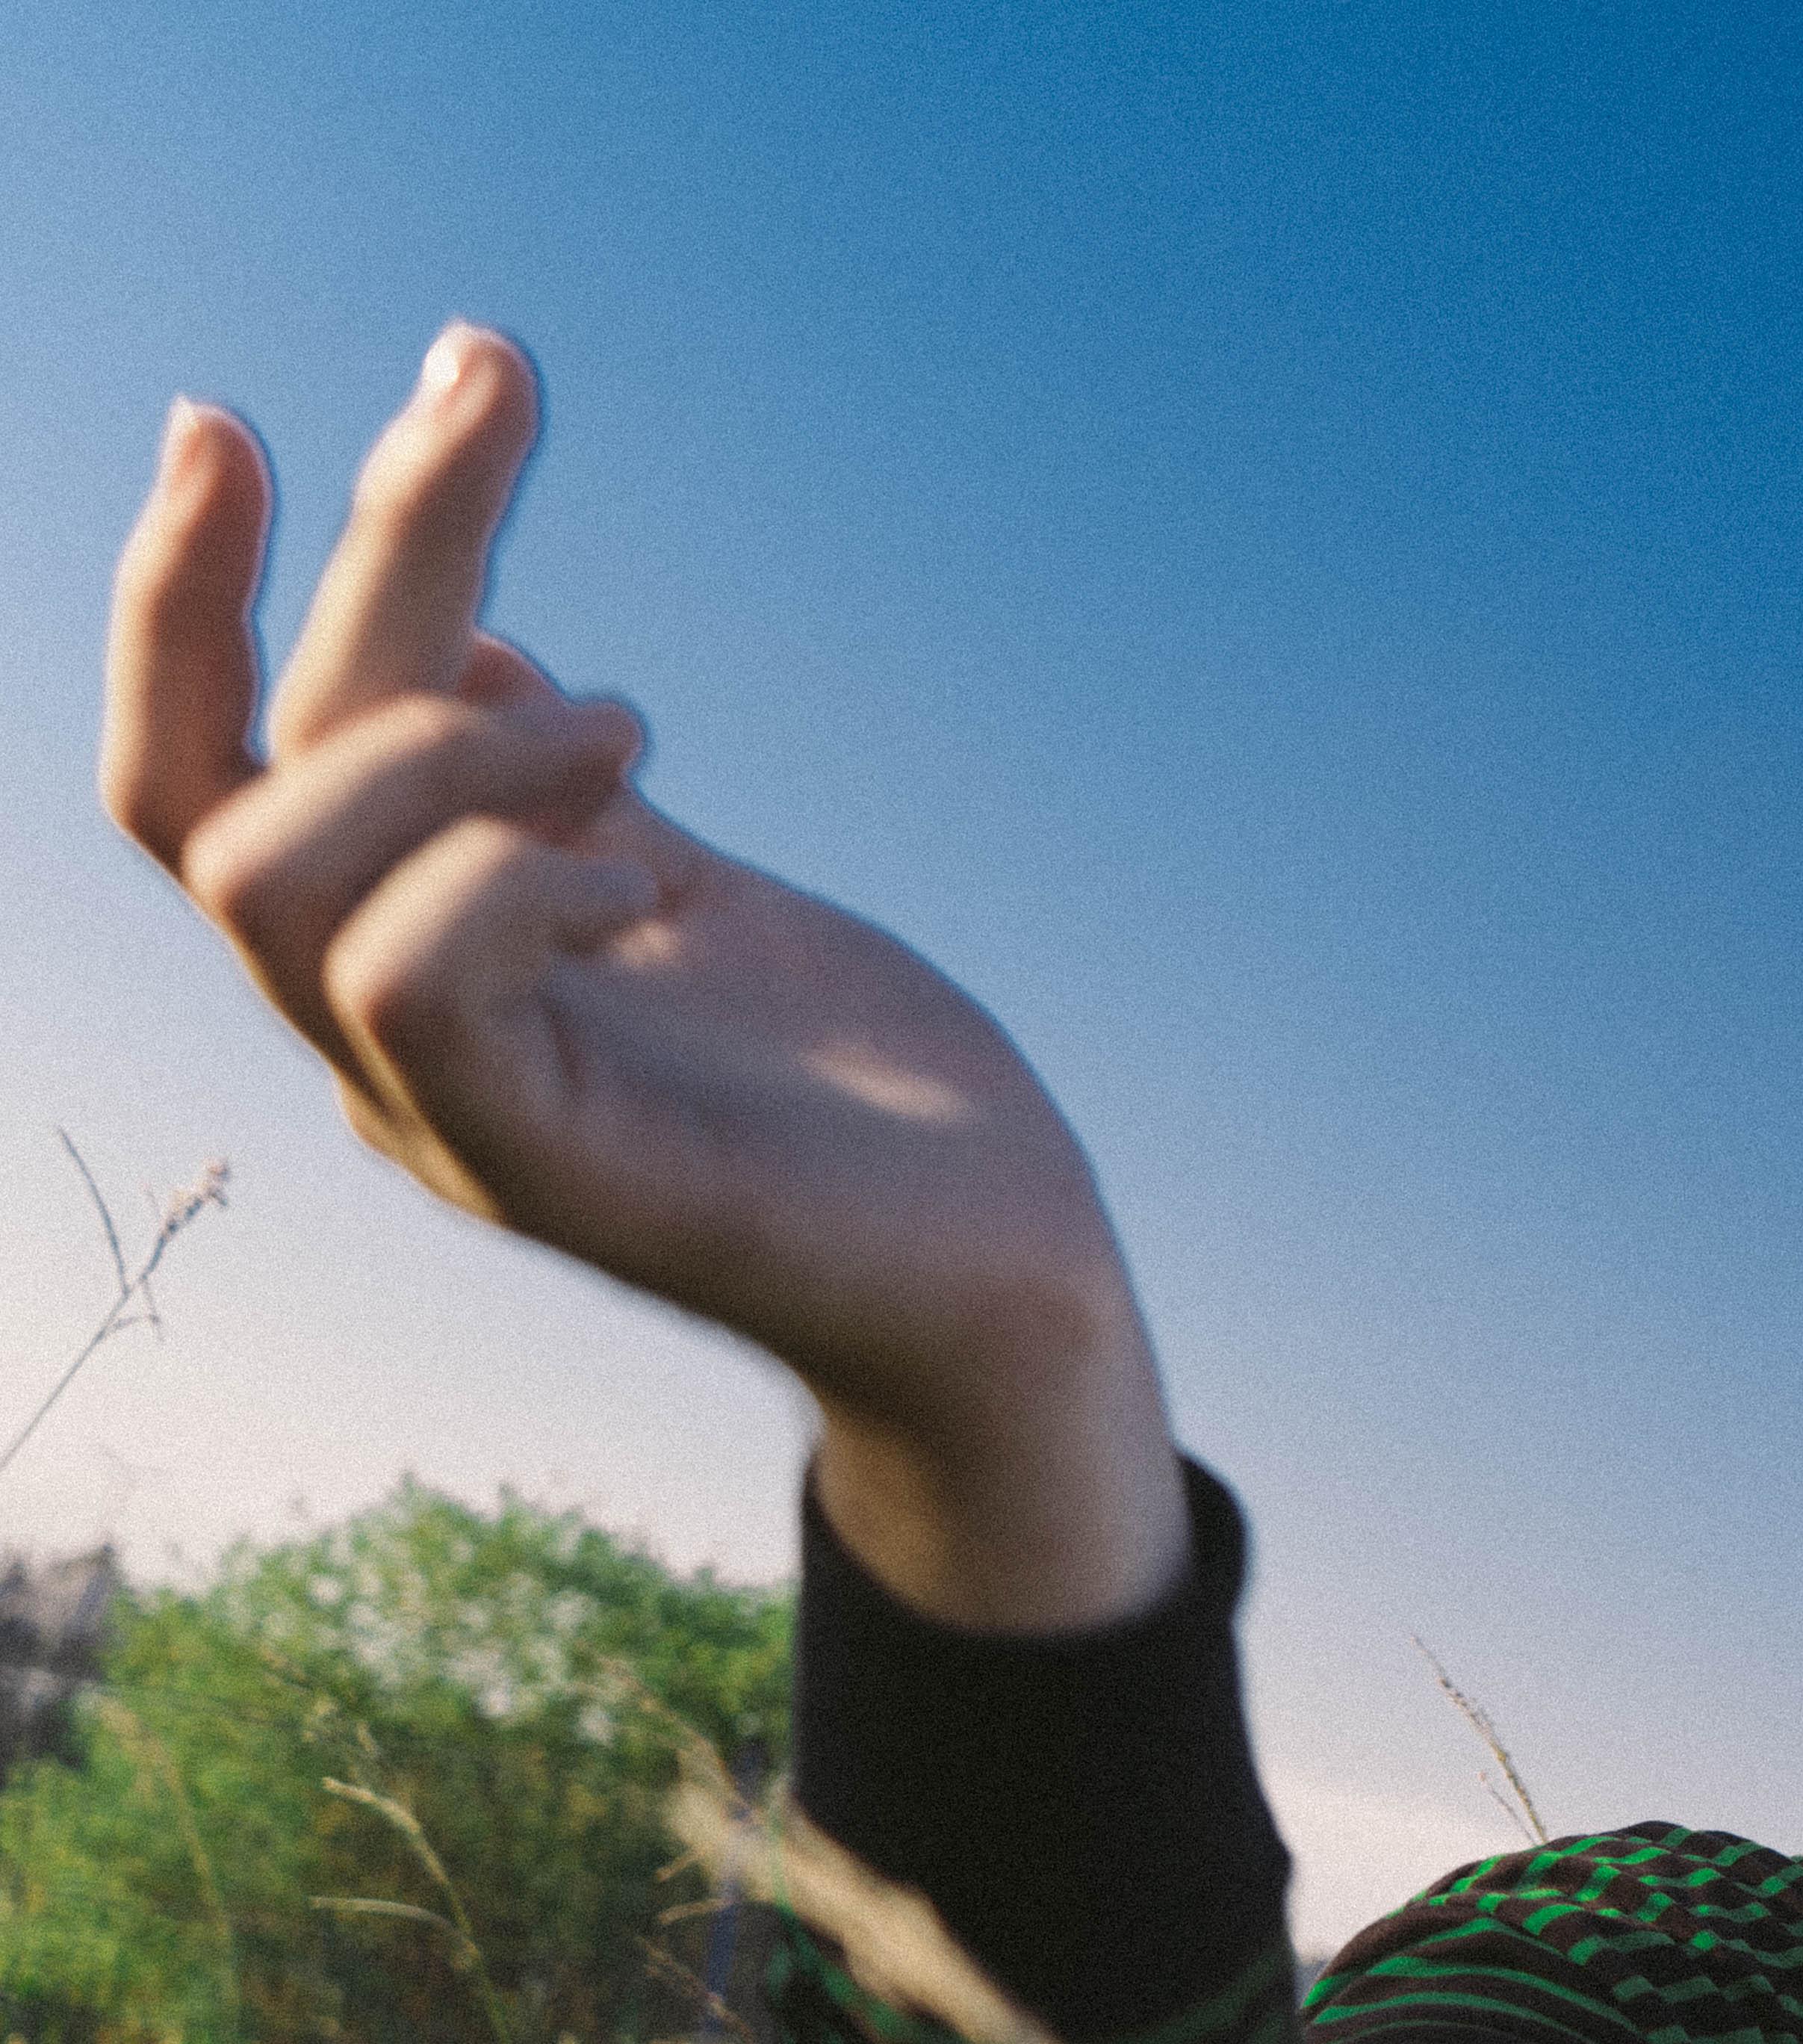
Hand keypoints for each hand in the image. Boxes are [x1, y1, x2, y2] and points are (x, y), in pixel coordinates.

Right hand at [103, 328, 1186, 1630]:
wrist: (1006, 1274)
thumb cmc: (865, 1093)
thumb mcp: (694, 888)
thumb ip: (562, 793)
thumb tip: (464, 645)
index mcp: (408, 958)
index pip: (207, 768)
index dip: (184, 596)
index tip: (231, 422)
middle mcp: (387, 1040)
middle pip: (226, 785)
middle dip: (353, 557)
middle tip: (492, 397)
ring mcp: (452, 1112)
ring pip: (272, 879)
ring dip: (446, 746)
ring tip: (636, 739)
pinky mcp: (549, 1171)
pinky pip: (409, 986)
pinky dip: (507, 882)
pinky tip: (646, 881)